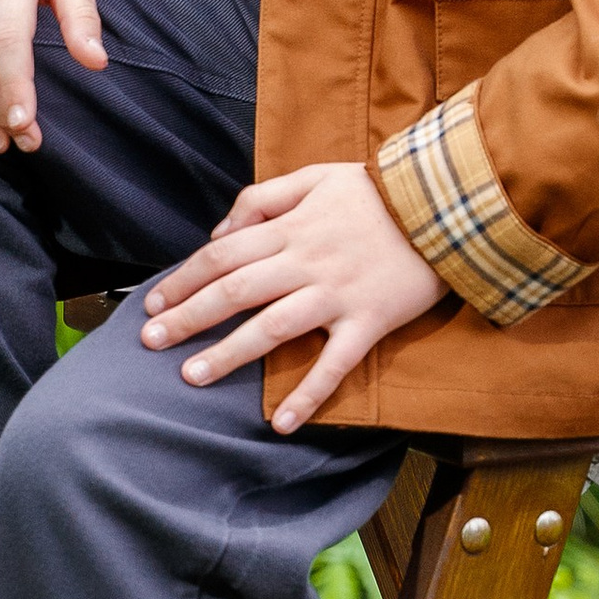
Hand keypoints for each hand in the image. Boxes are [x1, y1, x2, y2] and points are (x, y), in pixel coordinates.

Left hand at [141, 161, 443, 431]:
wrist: (448, 203)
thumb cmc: (379, 190)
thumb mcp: (316, 176)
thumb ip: (263, 198)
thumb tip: (220, 231)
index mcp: (291, 227)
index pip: (222, 254)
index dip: (183, 279)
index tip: (153, 303)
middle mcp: (306, 262)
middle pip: (235, 291)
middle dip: (188, 318)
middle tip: (150, 344)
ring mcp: (337, 294)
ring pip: (272, 328)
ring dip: (229, 354)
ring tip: (192, 377)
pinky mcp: (369, 321)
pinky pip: (334, 364)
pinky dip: (307, 394)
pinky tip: (280, 422)